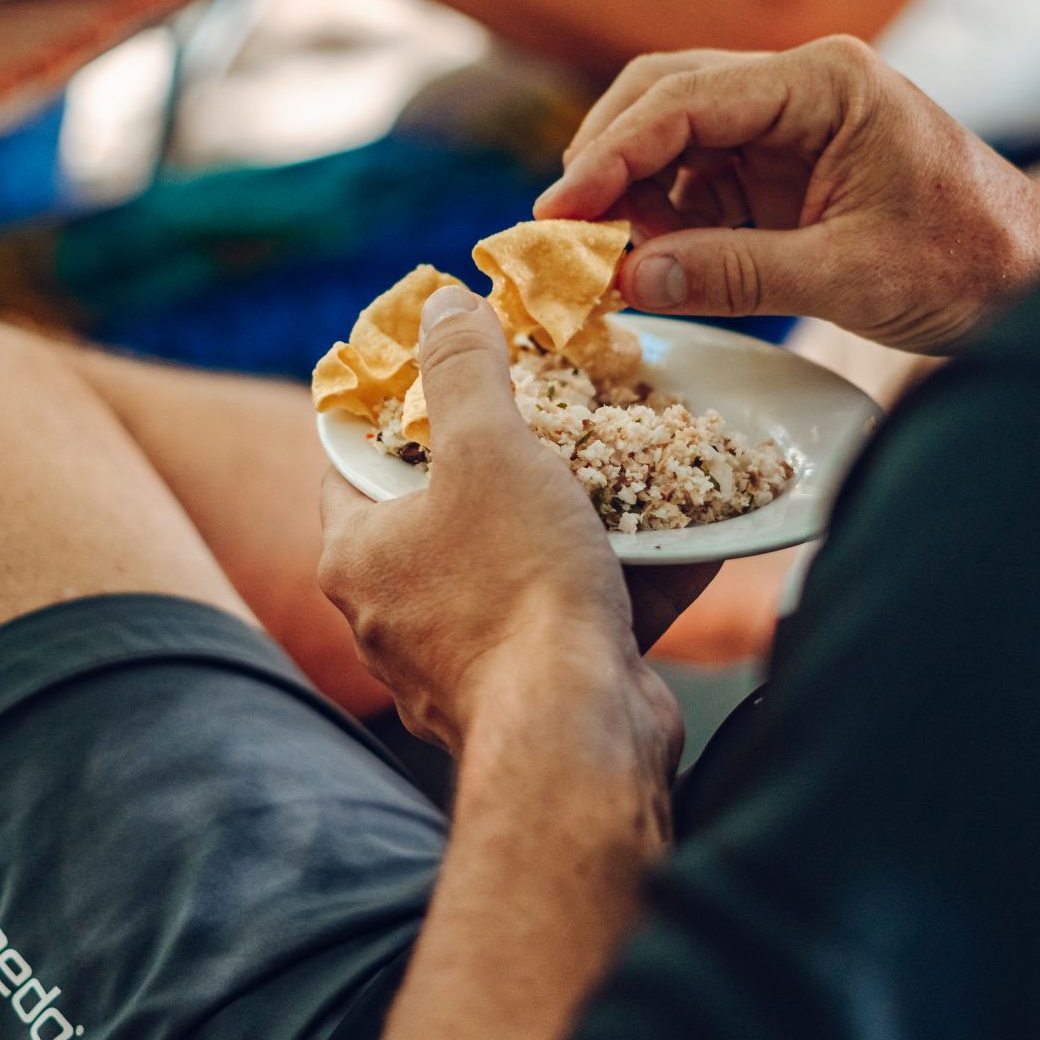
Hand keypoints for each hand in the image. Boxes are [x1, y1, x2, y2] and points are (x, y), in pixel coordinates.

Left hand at [317, 285, 692, 766]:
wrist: (578, 735)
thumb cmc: (516, 589)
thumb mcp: (488, 450)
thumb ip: (463, 372)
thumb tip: (442, 304)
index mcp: (360, 557)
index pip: (354, 463)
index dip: (397, 410)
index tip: (449, 374)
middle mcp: (398, 617)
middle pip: (444, 514)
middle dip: (504, 466)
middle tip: (553, 415)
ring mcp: (466, 662)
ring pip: (518, 568)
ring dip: (574, 523)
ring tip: (628, 467)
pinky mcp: (536, 693)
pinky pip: (577, 617)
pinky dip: (626, 581)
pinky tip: (685, 537)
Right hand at [536, 36, 1039, 353]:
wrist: (1037, 282)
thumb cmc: (968, 263)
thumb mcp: (849, 278)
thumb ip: (736, 275)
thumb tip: (630, 280)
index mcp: (825, 82)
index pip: (686, 99)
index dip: (609, 155)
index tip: (558, 211)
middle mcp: (801, 88)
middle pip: (664, 96)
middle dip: (606, 162)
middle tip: (558, 233)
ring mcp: (790, 126)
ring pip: (673, 139)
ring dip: (630, 195)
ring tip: (599, 258)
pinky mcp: (784, 171)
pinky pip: (699, 182)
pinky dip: (663, 220)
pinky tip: (645, 262)